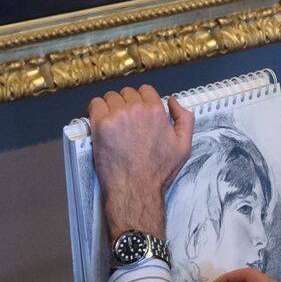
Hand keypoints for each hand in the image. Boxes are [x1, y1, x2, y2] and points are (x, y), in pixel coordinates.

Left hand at [89, 84, 194, 240]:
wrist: (136, 190)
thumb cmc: (157, 172)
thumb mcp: (184, 146)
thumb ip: (185, 119)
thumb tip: (172, 101)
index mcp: (156, 111)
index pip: (145, 90)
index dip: (141, 101)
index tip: (137, 112)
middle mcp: (136, 109)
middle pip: (127, 93)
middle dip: (126, 104)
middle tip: (124, 122)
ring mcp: (117, 116)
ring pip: (110, 97)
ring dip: (110, 107)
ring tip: (112, 123)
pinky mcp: (101, 125)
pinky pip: (94, 105)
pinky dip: (96, 110)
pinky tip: (99, 121)